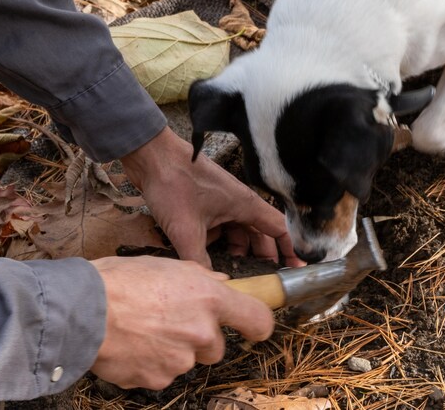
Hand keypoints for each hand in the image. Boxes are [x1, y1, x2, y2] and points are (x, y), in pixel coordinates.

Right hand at [89, 255, 273, 388]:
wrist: (81, 310)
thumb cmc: (118, 280)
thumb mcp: (163, 264)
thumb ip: (199, 277)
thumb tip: (222, 284)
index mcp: (208, 298)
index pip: (257, 319)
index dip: (257, 324)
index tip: (250, 326)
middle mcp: (201, 332)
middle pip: (216, 346)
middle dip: (197, 338)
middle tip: (168, 320)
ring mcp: (181, 360)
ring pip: (186, 360)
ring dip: (171, 349)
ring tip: (140, 329)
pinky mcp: (159, 380)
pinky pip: (162, 374)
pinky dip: (150, 363)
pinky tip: (131, 345)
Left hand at [120, 127, 303, 267]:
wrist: (150, 157)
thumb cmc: (173, 184)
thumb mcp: (187, 231)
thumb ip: (200, 262)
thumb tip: (211, 287)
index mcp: (245, 205)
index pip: (280, 230)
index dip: (290, 250)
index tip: (294, 270)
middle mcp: (238, 203)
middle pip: (259, 234)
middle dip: (260, 257)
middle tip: (259, 279)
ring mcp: (220, 203)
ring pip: (237, 232)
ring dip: (236, 251)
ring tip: (232, 272)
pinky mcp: (204, 203)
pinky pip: (219, 227)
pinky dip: (216, 241)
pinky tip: (203, 255)